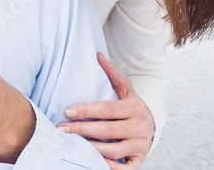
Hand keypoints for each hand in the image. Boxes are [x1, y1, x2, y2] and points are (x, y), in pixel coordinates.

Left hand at [58, 52, 154, 168]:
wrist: (151, 127)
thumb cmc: (131, 106)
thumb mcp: (125, 88)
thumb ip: (112, 73)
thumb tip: (98, 55)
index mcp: (134, 107)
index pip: (106, 109)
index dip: (86, 110)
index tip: (67, 111)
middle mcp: (139, 126)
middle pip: (107, 130)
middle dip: (82, 130)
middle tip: (61, 129)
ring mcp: (140, 145)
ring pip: (113, 150)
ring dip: (91, 148)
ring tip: (72, 144)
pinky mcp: (139, 160)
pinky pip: (125, 168)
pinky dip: (110, 166)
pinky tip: (94, 161)